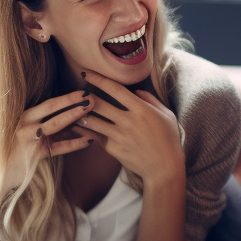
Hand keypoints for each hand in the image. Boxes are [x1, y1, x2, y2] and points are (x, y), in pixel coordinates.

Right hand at [1, 89, 97, 190]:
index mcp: (25, 116)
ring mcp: (30, 140)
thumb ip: (47, 121)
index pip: (48, 103)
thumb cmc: (20, 146)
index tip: (83, 91)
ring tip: (88, 110)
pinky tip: (89, 140)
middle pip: (51, 109)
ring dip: (72, 116)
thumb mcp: (29, 129)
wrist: (6, 169)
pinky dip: (75, 143)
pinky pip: (60, 148)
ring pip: (54, 125)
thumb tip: (74, 111)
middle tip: (90, 97)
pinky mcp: (37, 155)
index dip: (67, 97)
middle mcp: (26, 125)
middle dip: (71, 101)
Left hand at [73, 71, 183, 187]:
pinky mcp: (113, 149)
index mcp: (141, 109)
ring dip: (80, 114)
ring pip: (92, 121)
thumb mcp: (166, 114)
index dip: (98, 79)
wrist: (164, 168)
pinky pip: (95, 136)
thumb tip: (135, 91)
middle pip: (98, 103)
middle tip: (75, 91)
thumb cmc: (168, 139)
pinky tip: (76, 126)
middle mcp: (127, 121)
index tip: (86, 72)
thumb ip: (150, 100)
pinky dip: (85, 131)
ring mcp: (119, 136)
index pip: (114, 89)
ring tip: (71, 109)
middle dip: (84, 96)